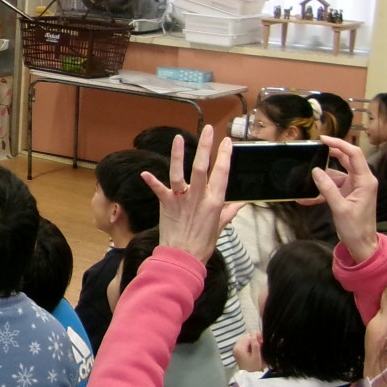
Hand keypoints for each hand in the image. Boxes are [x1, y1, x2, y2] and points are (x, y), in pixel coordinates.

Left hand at [141, 125, 231, 265]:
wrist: (183, 257)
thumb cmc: (202, 244)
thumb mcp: (220, 227)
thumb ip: (229, 212)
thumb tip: (241, 204)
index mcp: (214, 202)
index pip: (222, 174)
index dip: (225, 156)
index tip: (226, 142)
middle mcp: (198, 197)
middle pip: (202, 167)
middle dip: (206, 147)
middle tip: (209, 129)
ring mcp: (181, 199)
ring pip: (180, 173)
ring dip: (178, 154)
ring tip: (179, 138)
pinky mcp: (167, 204)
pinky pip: (159, 190)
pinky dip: (152, 181)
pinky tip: (145, 173)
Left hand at [233, 332, 264, 371]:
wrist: (248, 376)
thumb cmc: (254, 367)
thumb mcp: (256, 356)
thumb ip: (255, 345)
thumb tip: (254, 334)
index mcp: (239, 348)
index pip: (248, 336)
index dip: (256, 337)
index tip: (262, 342)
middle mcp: (236, 346)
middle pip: (246, 336)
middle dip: (254, 338)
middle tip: (261, 344)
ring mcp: (236, 348)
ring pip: (245, 339)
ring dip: (252, 341)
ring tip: (258, 347)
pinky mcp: (238, 351)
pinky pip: (244, 343)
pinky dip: (250, 344)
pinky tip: (254, 349)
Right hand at [311, 136, 379, 262]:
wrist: (362, 245)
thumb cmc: (356, 228)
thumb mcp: (340, 208)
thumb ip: (327, 189)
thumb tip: (315, 171)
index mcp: (365, 181)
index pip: (354, 154)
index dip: (339, 144)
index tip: (323, 139)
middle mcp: (362, 180)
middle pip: (346, 159)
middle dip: (330, 153)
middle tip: (314, 148)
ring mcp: (355, 187)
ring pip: (337, 173)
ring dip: (322, 176)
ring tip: (304, 176)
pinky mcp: (348, 194)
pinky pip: (333, 186)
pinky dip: (321, 190)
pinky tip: (306, 198)